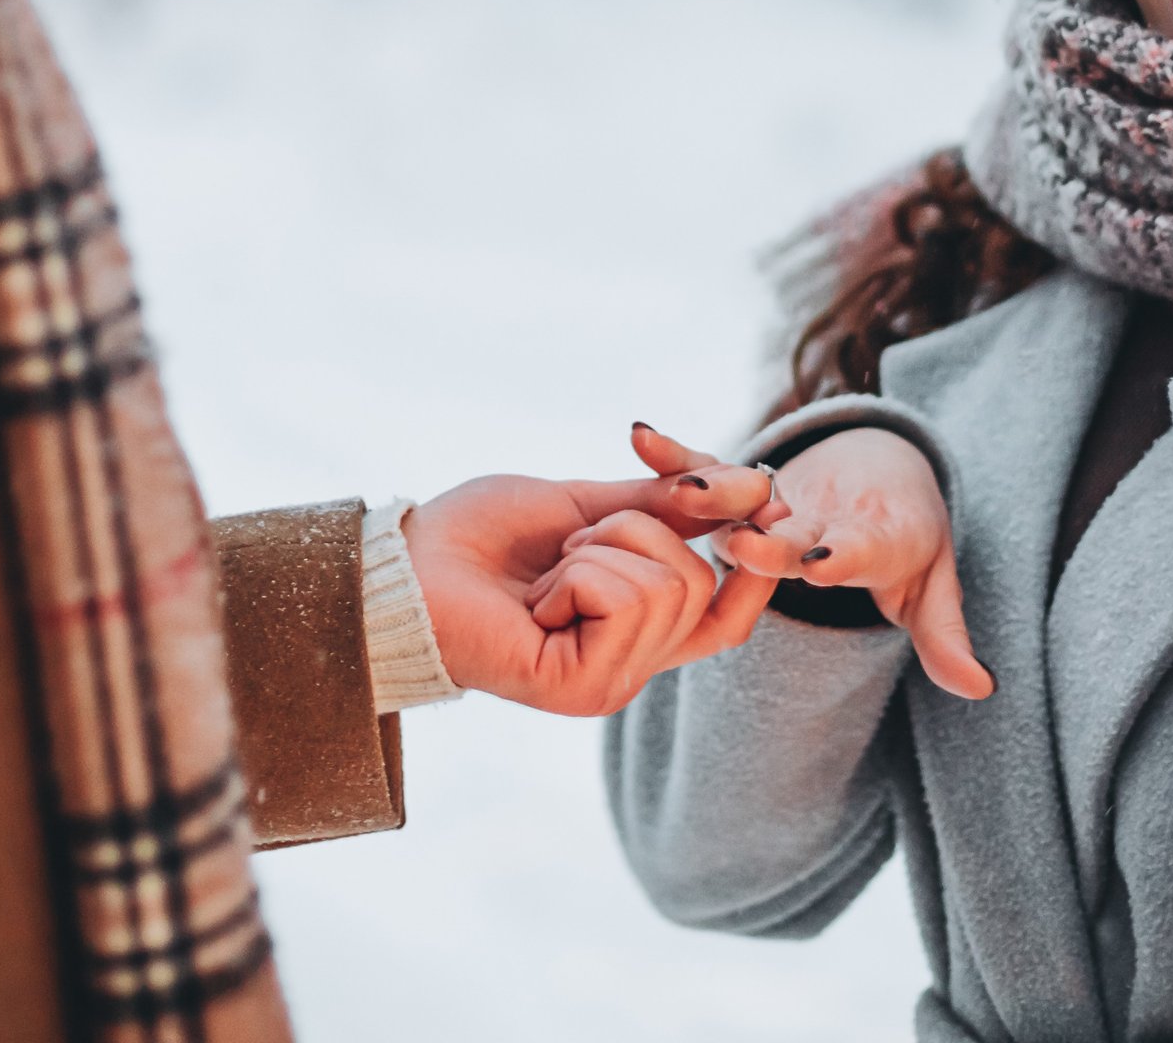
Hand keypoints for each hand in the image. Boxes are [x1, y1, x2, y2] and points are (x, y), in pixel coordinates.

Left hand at [403, 440, 781, 717]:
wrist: (410, 563)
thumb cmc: (482, 535)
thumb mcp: (587, 505)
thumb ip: (662, 505)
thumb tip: (748, 484)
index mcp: (639, 626)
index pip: (734, 612)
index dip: (759, 560)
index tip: (761, 499)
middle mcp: (636, 663)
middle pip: (703, 579)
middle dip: (638, 527)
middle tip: (569, 545)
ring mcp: (614, 682)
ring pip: (670, 583)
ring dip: (599, 549)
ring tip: (548, 573)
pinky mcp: (585, 689)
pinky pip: (626, 596)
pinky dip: (579, 572)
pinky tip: (537, 599)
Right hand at [606, 426, 992, 700]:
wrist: (883, 469)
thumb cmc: (905, 543)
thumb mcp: (931, 586)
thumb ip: (945, 637)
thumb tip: (982, 690)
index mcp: (870, 537)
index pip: (855, 549)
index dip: (839, 554)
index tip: (821, 562)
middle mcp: (821, 511)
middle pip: (793, 526)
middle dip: (769, 534)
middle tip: (743, 542)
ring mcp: (780, 493)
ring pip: (743, 492)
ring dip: (713, 489)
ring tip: (681, 492)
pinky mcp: (745, 482)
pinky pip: (707, 462)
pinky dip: (675, 450)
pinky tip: (639, 434)